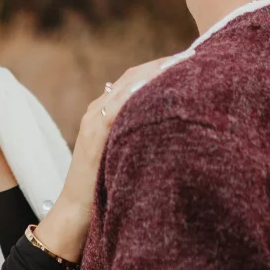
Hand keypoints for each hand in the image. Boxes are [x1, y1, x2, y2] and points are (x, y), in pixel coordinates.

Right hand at [37, 55, 174, 261]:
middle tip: (195, 55)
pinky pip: (119, 105)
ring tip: (185, 63)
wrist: (75, 215)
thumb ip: (137, 138)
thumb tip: (171, 128)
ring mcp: (94, 121)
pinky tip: (161, 85)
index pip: (135, 79)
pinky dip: (140, 92)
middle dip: (165, 65)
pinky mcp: (94, 134)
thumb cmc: (104, 191)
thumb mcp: (124, 156)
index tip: (191, 61)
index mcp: (104, 113)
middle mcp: (97, 110)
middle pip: (134, 76)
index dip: (162, 68)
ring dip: (157, 72)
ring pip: (129, 85)